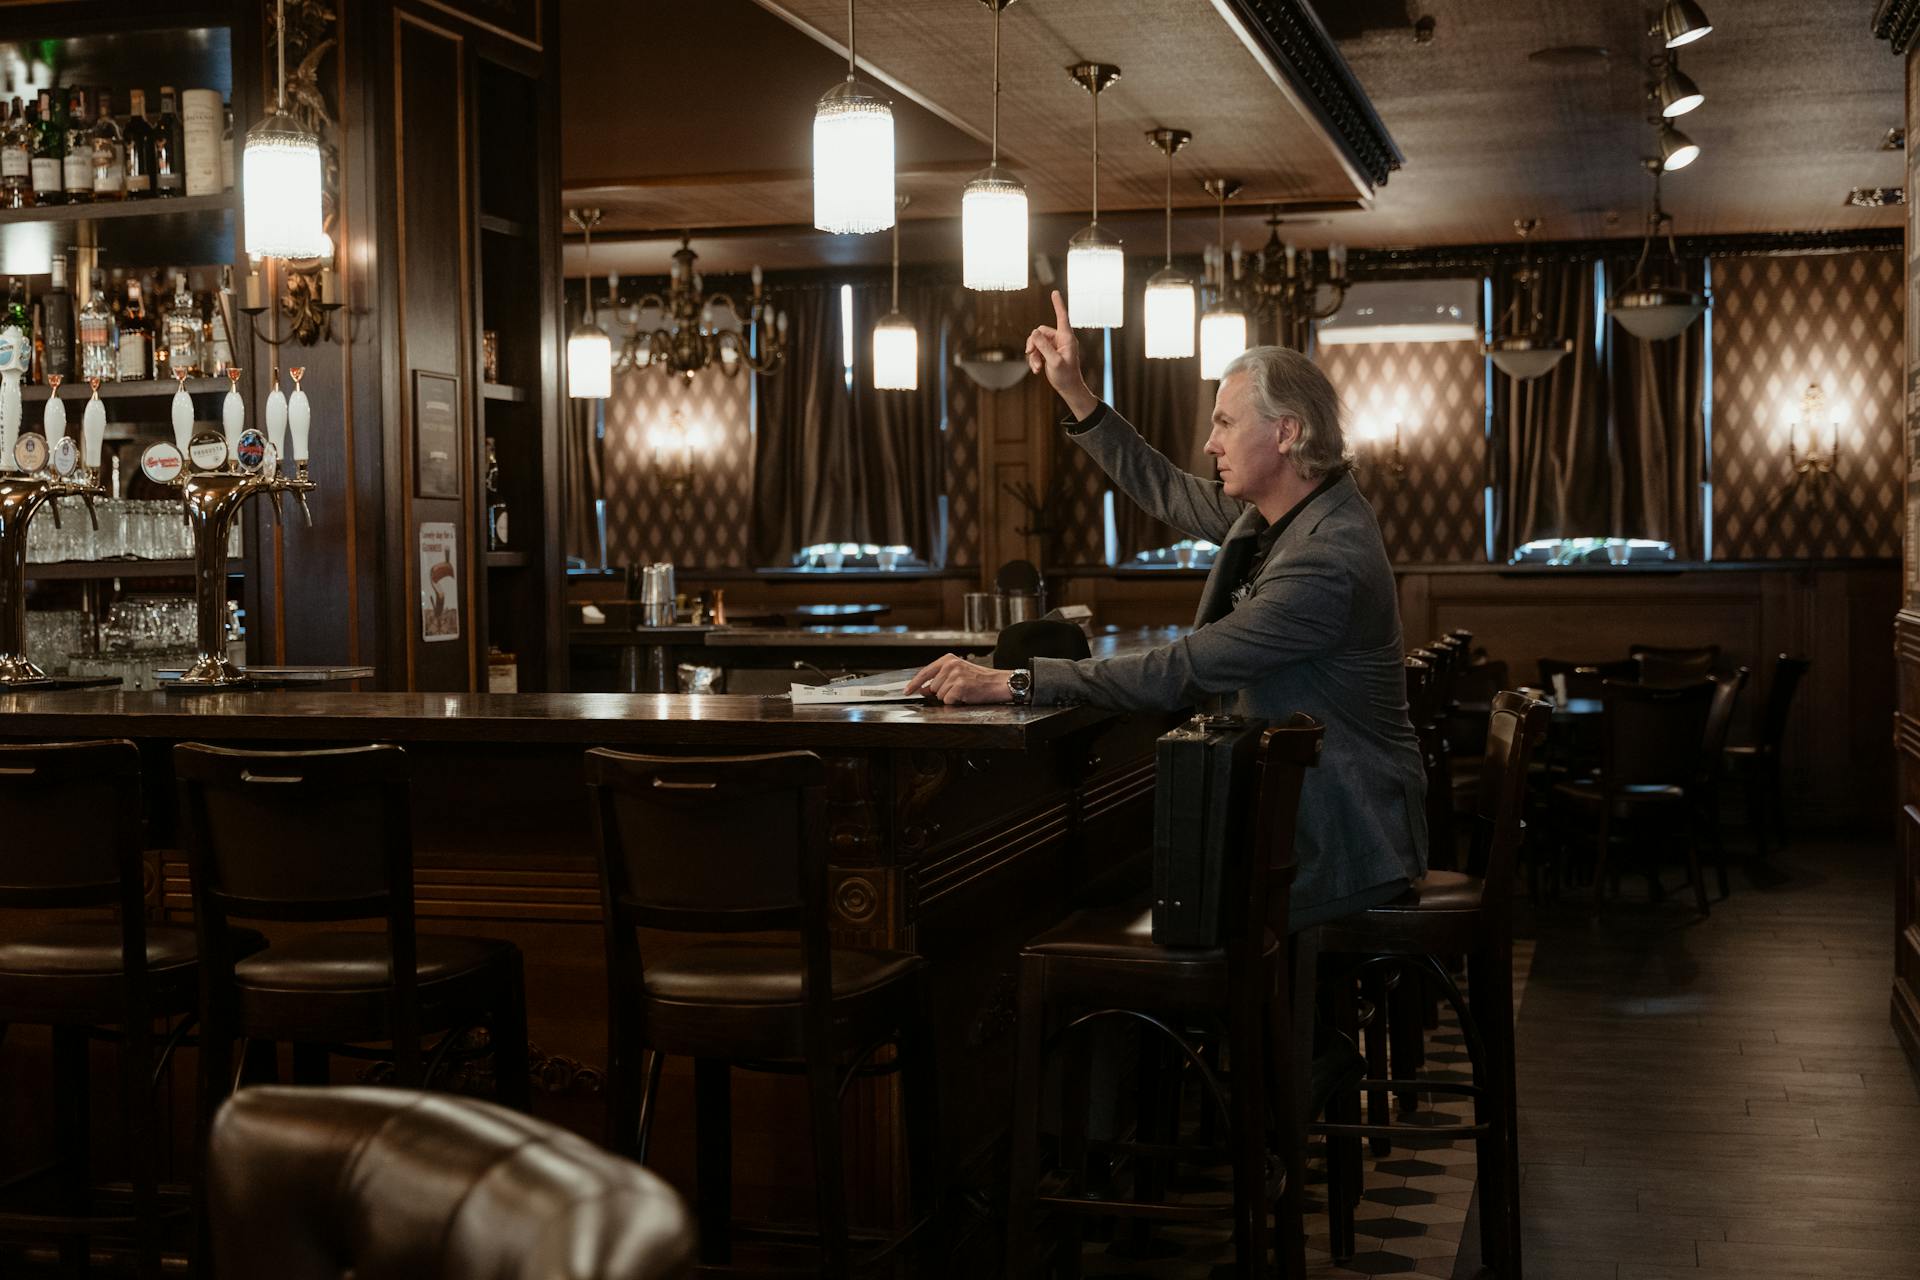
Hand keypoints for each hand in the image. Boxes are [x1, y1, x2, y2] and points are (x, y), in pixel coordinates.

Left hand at [903, 654, 1014, 704]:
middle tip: (958, 689)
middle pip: (932, 687)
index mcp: (948, 659)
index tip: (906, 691)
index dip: (914, 684)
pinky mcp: (960, 686)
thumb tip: (922, 689)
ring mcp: (955, 675)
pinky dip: (956, 702)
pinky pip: (948, 701)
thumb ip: (939, 679)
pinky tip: (966, 695)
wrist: (998, 682)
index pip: (925, 672)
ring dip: (950, 697)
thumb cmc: (980, 679)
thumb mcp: (958, 673)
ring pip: (939, 695)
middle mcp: (950, 665)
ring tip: (963, 691)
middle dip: (941, 692)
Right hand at [1025, 289, 1098, 420]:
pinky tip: (1036, 370)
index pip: (1062, 317)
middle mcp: (1061, 339)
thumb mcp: (1054, 361)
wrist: (1068, 388)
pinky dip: (1034, 359)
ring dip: (1033, 355)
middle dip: (1033, 343)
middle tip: (1030, 354)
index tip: (1054, 292)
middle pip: (1040, 332)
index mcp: (1067, 338)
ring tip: (1036, 367)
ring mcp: (1055, 346)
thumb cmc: (1065, 375)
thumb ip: (1044, 346)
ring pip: (1036, 342)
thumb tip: (1034, 332)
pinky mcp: (1049, 352)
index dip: (1058, 304)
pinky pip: (1037, 350)